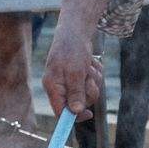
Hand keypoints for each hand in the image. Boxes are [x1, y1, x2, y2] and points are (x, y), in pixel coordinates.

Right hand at [42, 0, 105, 118]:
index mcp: (53, 86)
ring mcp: (70, 81)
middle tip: (88, 76)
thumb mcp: (75, 71)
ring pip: (88, 92)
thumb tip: (75, 112)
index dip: (73, 117)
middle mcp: (60, 86)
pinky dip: (95, 73)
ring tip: (88, 65)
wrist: (75, 30)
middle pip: (78, 103)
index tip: (88, 115)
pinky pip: (93, 82)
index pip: (60, 111)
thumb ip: (75, 92)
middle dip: (88, 90)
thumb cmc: (72, 48)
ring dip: (93, 79)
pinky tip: (90, 62)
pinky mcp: (79, 76)